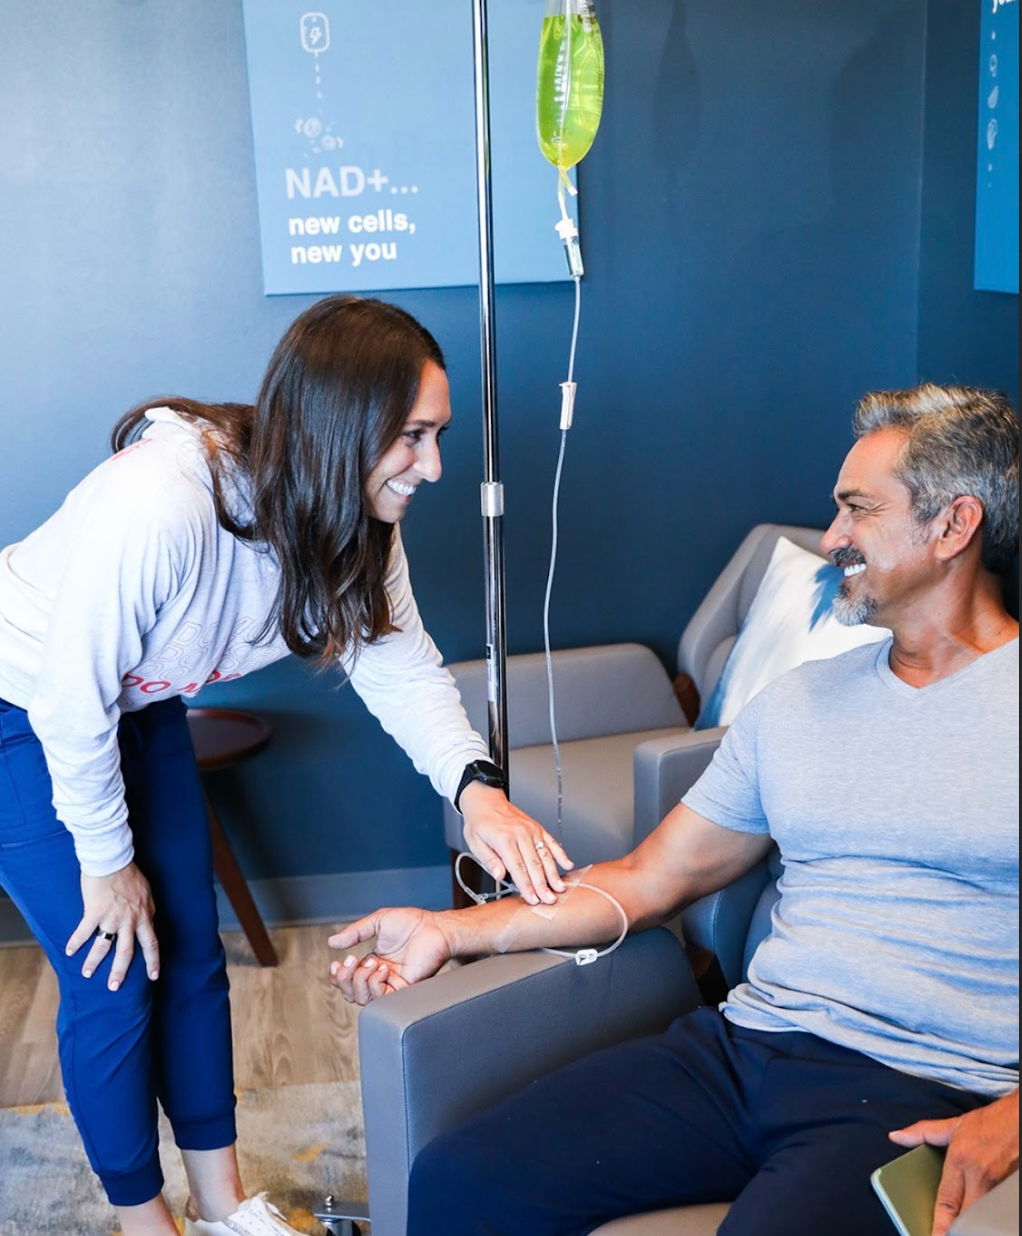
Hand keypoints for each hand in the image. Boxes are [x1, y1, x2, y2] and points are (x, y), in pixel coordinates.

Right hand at [65, 861, 159, 990]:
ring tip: (87, 974)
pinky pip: (84, 931)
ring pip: (104, 946)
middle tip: (114, 987)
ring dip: (94, 962)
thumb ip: (146, 911)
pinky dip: (76, 942)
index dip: (153, 961)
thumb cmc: (130, 875)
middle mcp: (129, 921)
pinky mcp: (94, 912)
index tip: (153, 976)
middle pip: (127, 952)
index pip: (151, 943)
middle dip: (120, 972)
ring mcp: (112, 917)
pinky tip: (69, 951)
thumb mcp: (147, 894)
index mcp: (144, 916)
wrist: (114, 861)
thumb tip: (147, 921)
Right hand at [328, 907, 452, 1005]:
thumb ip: (355, 932)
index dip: (337, 976)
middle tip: (353, 961)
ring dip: (360, 980)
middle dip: (344, 979)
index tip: (337, 962)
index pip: (347, 980)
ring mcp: (391, 983)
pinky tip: (382, 968)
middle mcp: (380, 976)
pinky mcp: (402, 988)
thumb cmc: (412, 923)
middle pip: (351, 993)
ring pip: (363, 999)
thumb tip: (332, 942)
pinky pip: (381, 997)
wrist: (435, 927)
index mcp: (372, 962)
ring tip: (372, 962)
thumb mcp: (377, 922)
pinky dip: (376, 983)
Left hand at [459, 783, 573, 904]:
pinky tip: (568, 864)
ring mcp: (531, 830)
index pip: (518, 868)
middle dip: (543, 885)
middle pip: (535, 864)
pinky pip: (551, 842)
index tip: (532, 899)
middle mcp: (520, 834)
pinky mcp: (537, 828)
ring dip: (554, 873)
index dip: (526, 886)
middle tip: (549, 900)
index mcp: (504, 839)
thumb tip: (499, 875)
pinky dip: (561, 854)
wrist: (485, 799)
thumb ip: (489, 860)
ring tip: (560, 888)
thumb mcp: (475, 842)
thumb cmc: (479, 821)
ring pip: (545, 855)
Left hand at [889, 1089, 1019, 1235]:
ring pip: (984, 1215)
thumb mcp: (952, 1125)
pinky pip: (999, 1209)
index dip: (941, 1224)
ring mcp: (999, 1185)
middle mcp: (980, 1176)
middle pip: (967, 1214)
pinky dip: (991, 1216)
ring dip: (974, 1223)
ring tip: (964, 1227)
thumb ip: (922, 1132)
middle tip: (946, 1235)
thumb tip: (895, 1136)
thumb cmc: (988, 1123)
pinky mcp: (1012, 1189)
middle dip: (958, 1229)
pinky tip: (984, 1220)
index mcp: (960, 1161)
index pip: (947, 1199)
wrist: (1019, 1119)